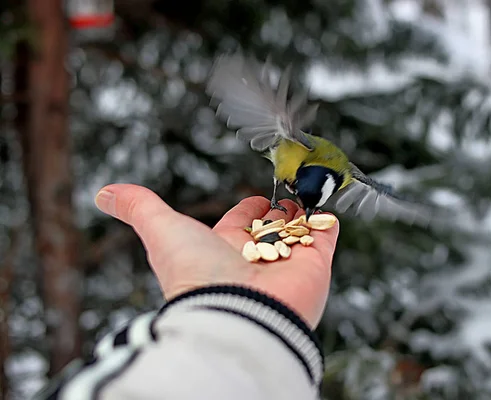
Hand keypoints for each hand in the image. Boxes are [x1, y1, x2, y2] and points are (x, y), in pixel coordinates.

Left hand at [94, 184, 338, 327]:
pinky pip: (324, 235)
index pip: (240, 222)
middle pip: (270, 226)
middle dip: (277, 211)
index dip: (248, 208)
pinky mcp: (314, 263)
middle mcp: (255, 256)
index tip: (257, 198)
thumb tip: (105, 192)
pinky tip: (326, 209)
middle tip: (286, 195)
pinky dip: (326, 223)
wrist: (235, 312)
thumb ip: (139, 208)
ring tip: (308, 194)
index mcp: (223, 248)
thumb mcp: (161, 231)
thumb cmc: (196, 276)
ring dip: (302, 212)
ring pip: (297, 229)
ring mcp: (287, 260)